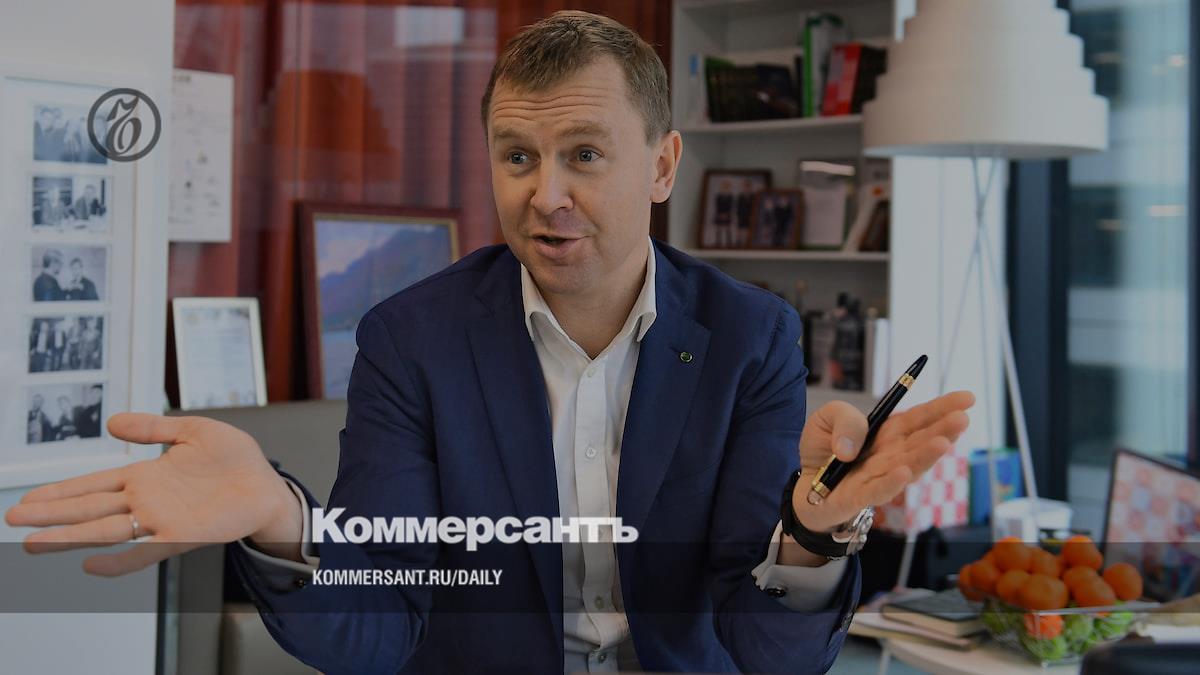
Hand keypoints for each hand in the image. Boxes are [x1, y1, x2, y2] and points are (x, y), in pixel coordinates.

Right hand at [3, 413, 302, 575]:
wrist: (268, 485)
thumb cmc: (236, 460)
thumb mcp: (193, 430)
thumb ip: (153, 427)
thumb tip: (111, 421)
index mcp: (145, 476)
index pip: (93, 484)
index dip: (61, 491)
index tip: (28, 497)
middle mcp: (147, 500)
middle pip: (88, 508)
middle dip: (51, 513)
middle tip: (12, 519)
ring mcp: (161, 519)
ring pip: (105, 530)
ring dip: (70, 537)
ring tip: (33, 543)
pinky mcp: (183, 534)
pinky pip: (145, 550)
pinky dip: (119, 561)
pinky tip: (91, 566)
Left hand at [780, 391, 973, 561]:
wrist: (804, 486)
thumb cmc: (823, 451)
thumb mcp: (826, 418)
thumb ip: (844, 419)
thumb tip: (852, 446)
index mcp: (888, 433)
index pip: (920, 418)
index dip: (943, 408)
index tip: (967, 398)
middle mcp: (891, 455)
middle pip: (920, 441)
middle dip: (943, 430)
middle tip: (962, 418)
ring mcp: (879, 477)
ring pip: (907, 466)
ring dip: (925, 456)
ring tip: (943, 442)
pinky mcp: (859, 497)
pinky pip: (877, 490)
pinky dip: (891, 482)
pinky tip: (904, 472)